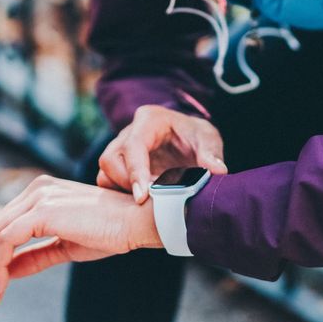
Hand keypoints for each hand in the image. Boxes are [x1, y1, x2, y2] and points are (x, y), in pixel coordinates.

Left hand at [0, 174, 161, 305]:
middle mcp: (37, 189)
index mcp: (42, 192)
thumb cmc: (109, 232)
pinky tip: (3, 284)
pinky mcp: (42, 211)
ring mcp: (39, 197)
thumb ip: (37, 255)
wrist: (136, 222)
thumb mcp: (66, 247)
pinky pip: (7, 239)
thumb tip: (8, 271)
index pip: (6, 223)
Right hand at [97, 105, 227, 203]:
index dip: (136, 172)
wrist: (188, 139)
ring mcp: (119, 149)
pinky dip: (121, 194)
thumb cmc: (195, 136)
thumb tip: (218, 170)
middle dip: (127, 183)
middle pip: (110, 159)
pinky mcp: (118, 166)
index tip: (142, 197)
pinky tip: (143, 201)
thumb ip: (211, 153)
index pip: (133, 146)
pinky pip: (108, 181)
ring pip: (105, 172)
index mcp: (149, 120)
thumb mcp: (207, 139)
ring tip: (150, 200)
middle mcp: (128, 132)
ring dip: (123, 190)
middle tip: (152, 200)